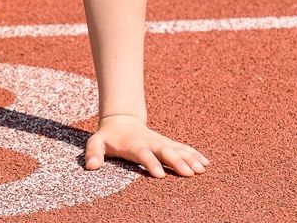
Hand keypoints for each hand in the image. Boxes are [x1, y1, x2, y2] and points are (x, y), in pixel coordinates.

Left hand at [85, 115, 208, 177]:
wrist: (122, 120)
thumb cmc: (109, 137)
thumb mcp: (96, 142)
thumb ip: (93, 152)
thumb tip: (91, 166)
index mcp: (134, 144)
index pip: (143, 154)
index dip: (150, 163)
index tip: (160, 175)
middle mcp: (151, 142)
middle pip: (165, 151)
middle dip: (177, 162)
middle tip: (188, 173)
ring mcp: (161, 142)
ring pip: (177, 149)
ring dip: (190, 158)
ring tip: (202, 169)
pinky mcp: (167, 143)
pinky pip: (183, 148)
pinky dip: (194, 154)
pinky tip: (206, 163)